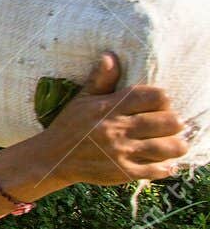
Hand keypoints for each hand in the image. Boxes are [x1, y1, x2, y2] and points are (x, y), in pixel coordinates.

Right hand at [32, 53, 187, 186]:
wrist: (52, 159)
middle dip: (174, 123)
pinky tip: (165, 163)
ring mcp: (120, 152)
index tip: (160, 106)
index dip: (163, 100)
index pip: (154, 97)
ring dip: (175, 145)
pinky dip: (165, 167)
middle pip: (168, 122)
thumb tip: (110, 56)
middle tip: (169, 126)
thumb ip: (100, 79)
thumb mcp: (81, 99)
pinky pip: (156, 170)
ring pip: (167, 147)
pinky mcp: (121, 172)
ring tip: (172, 144)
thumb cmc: (69, 126)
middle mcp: (117, 129)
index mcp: (109, 108)